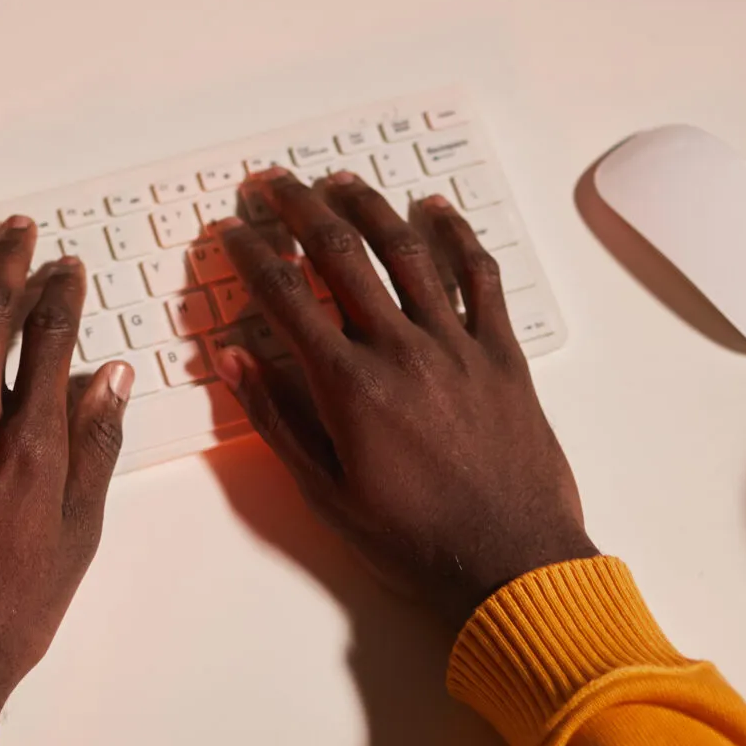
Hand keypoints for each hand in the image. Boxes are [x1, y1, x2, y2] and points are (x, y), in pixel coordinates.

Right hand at [212, 169, 594, 625]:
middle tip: (274, 183)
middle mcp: (400, 350)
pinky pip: (480, 277)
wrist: (512, 564)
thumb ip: (276, 421)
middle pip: (340, 254)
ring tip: (340, 181)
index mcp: (349, 386)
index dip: (252, 254)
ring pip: (407, 251)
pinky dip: (457, 236)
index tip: (233, 230)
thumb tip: (235, 360)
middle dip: (299, 208)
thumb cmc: (415, 541)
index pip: (286, 296)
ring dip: (369, 207)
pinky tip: (436, 209)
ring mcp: (456, 345)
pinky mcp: (502, 353)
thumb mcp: (325, 493)